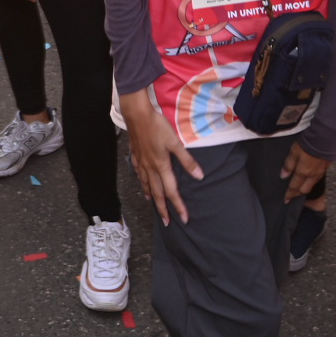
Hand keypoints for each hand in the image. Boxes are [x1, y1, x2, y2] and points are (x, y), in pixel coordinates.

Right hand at [124, 89, 200, 223]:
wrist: (136, 114)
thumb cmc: (157, 126)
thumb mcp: (175, 142)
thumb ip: (187, 160)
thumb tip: (199, 176)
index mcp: (161, 166)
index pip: (171, 192)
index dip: (178, 206)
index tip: (184, 218)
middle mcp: (150, 168)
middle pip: (157, 193)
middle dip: (162, 209)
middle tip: (166, 222)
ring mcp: (141, 162)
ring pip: (146, 184)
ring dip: (151, 197)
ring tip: (154, 205)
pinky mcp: (135, 155)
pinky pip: (138, 173)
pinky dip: (141, 182)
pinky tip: (142, 182)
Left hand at [280, 147, 330, 202]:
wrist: (325, 139)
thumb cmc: (307, 145)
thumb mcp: (294, 152)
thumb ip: (289, 164)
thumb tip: (283, 176)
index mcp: (303, 172)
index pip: (295, 186)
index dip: (290, 194)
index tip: (286, 201)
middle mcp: (312, 175)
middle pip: (305, 189)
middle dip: (298, 194)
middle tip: (292, 196)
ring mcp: (320, 173)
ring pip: (311, 185)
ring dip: (305, 188)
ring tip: (300, 189)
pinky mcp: (325, 168)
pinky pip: (317, 179)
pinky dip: (311, 182)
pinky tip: (309, 179)